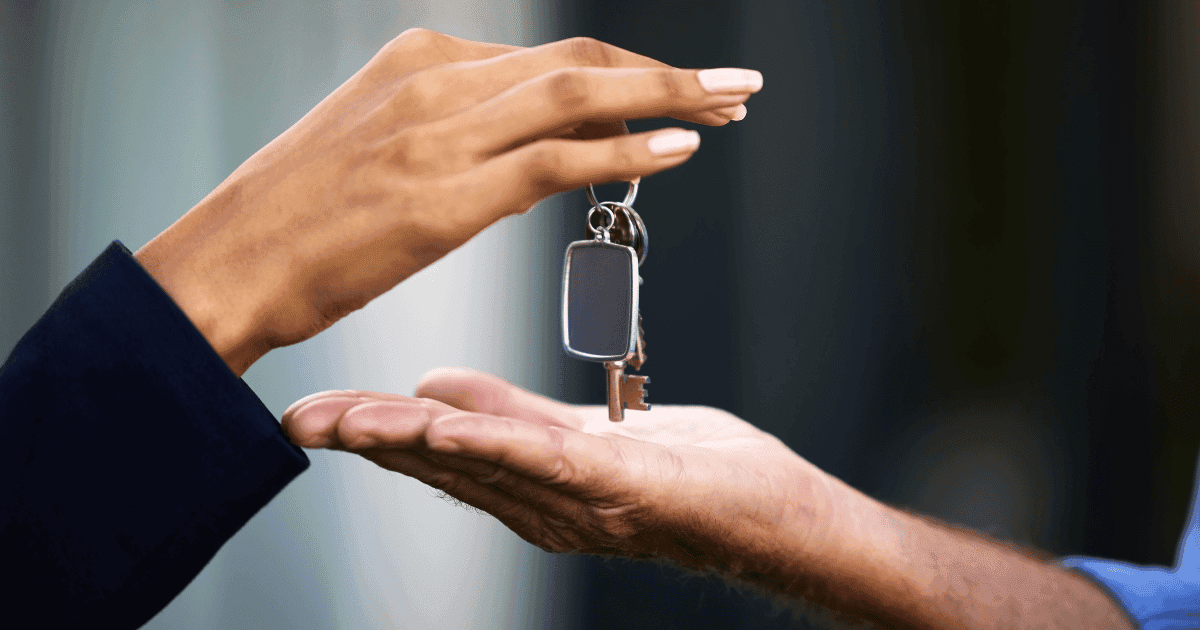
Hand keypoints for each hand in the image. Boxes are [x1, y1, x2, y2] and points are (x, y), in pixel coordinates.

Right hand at [134, 30, 761, 374]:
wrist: (223, 265)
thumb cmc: (293, 218)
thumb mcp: (376, 146)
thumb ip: (454, 134)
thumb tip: (532, 153)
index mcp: (419, 61)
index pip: (548, 57)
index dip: (625, 71)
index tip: (675, 89)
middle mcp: (435, 81)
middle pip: (579, 60)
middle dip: (666, 72)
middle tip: (733, 86)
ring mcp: (439, 134)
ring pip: (578, 94)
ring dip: (666, 96)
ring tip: (730, 106)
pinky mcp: (442, 196)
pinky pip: (554, 158)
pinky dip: (623, 148)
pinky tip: (679, 147)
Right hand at [282, 368, 834, 575]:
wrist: (764, 507)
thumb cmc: (678, 470)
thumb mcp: (574, 433)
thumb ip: (503, 413)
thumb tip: (431, 389)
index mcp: (522, 483)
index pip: (434, 453)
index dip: (370, 431)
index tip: (310, 412)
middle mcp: (538, 502)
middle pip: (442, 466)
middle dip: (367, 441)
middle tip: (300, 421)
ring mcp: (577, 500)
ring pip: (480, 464)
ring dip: (410, 444)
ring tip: (350, 424)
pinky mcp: (620, 488)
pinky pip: (547, 462)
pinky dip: (492, 443)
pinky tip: (444, 428)